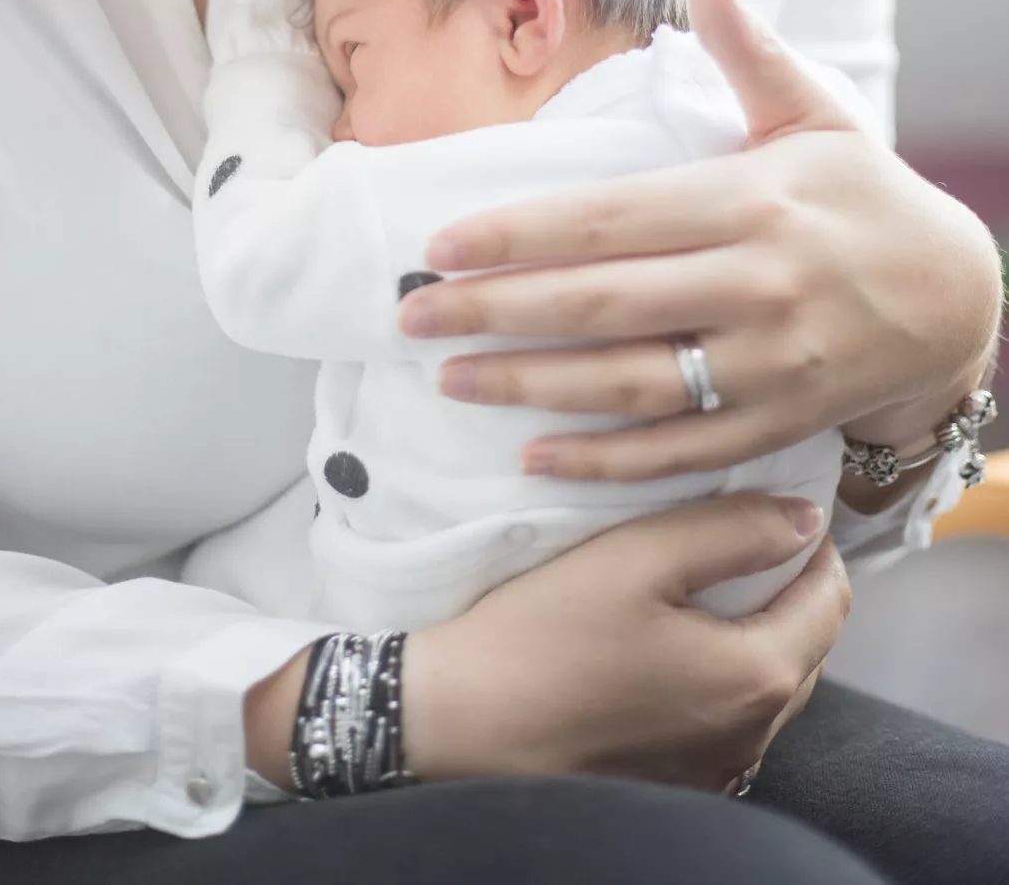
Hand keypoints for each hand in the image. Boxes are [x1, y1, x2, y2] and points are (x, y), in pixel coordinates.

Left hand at [400, 0, 1001, 485]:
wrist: (955, 299)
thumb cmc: (865, 196)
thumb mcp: (817, 113)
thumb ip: (750, 48)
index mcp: (750, 201)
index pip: (611, 219)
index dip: (520, 234)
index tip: (441, 244)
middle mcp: (756, 285)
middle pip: (604, 303)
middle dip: (496, 311)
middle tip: (412, 316)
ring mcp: (768, 364)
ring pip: (631, 383)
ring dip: (532, 386)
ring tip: (451, 380)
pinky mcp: (776, 423)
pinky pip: (680, 450)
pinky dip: (606, 461)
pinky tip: (534, 458)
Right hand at [404, 494, 847, 789]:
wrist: (460, 721)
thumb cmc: (545, 632)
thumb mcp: (637, 555)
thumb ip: (730, 529)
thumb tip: (805, 520)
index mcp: (755, 676)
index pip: (831, 599)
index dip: (812, 543)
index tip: (776, 506)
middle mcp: (751, 737)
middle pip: (807, 646)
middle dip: (788, 587)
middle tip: (739, 537)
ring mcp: (715, 770)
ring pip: (768, 685)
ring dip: (755, 632)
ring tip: (703, 584)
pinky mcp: (677, 786)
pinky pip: (727, 720)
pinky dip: (719, 675)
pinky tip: (668, 644)